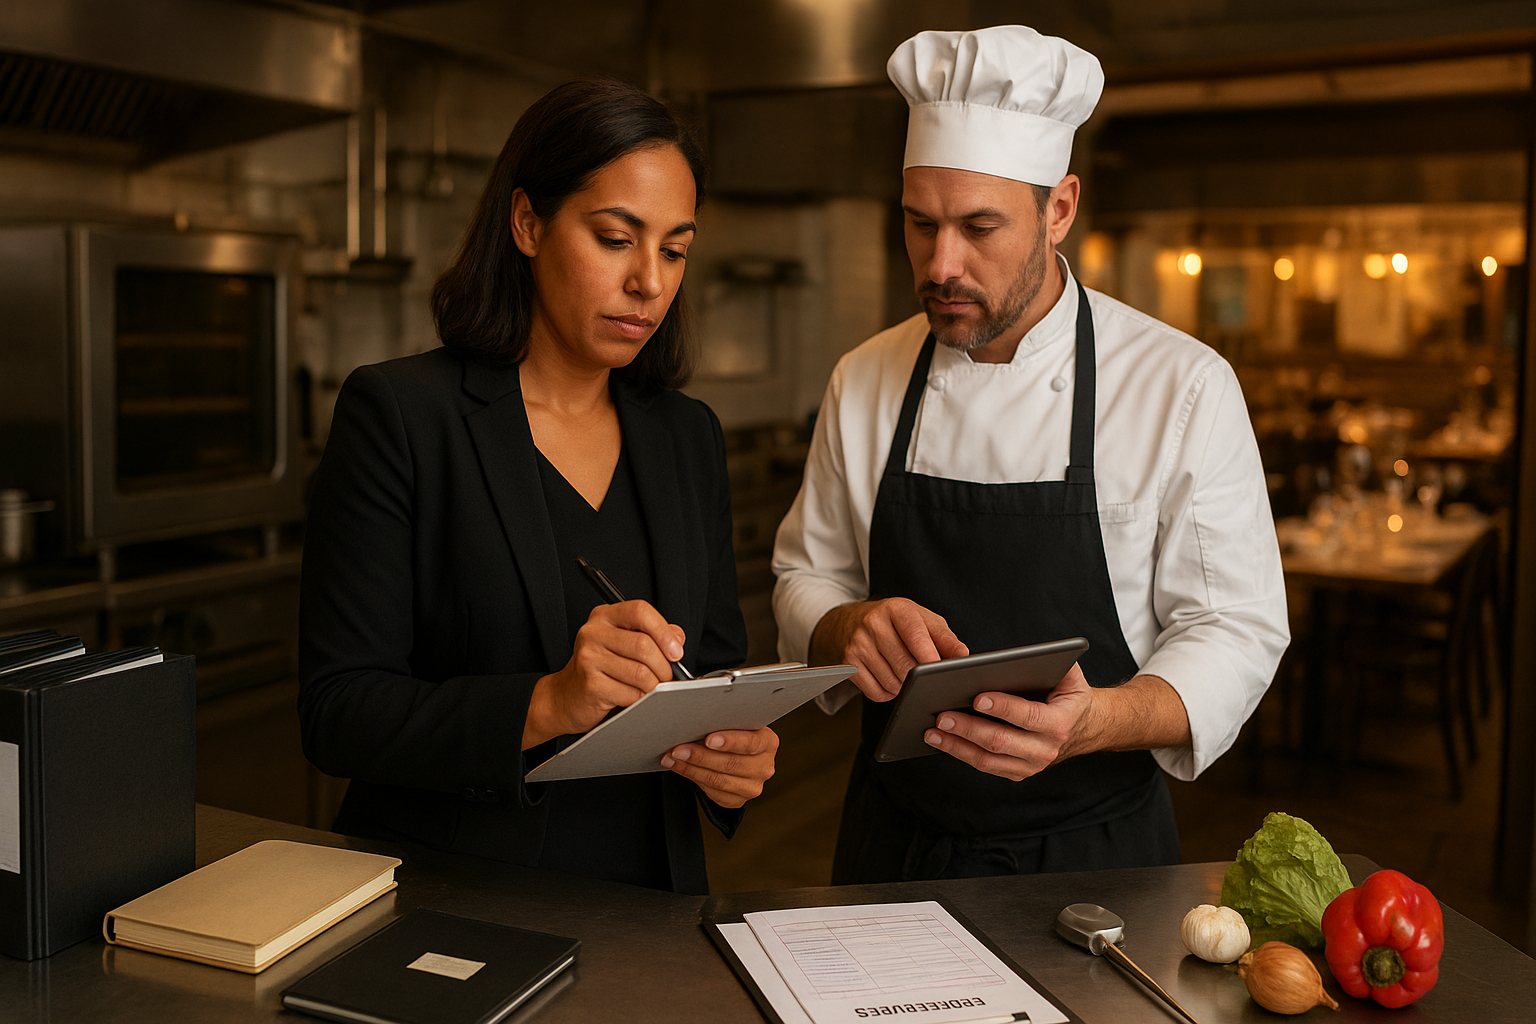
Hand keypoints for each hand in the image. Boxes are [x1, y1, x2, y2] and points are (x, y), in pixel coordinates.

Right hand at [523, 600, 684, 748]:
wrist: (565, 696)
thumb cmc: (601, 668)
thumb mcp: (624, 643)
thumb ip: (653, 635)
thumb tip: (677, 639)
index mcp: (604, 616)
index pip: (639, 611)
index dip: (663, 631)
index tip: (676, 651)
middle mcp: (593, 632)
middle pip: (643, 645)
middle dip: (664, 666)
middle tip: (667, 677)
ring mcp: (588, 658)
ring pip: (640, 672)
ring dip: (654, 685)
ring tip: (652, 688)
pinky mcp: (590, 684)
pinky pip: (630, 693)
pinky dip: (640, 699)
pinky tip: (634, 697)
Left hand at [661, 726, 777, 807]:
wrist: (738, 754)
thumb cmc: (735, 733)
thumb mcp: (736, 722)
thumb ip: (724, 721)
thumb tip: (698, 718)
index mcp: (768, 742)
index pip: (751, 743)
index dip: (729, 741)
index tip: (708, 739)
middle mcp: (764, 766)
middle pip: (730, 764)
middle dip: (700, 756)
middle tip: (679, 749)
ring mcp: (752, 786)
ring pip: (718, 780)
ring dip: (691, 768)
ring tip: (674, 758)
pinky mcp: (738, 800)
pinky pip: (713, 792)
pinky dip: (693, 779)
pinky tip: (681, 768)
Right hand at [812, 598, 967, 701]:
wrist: (849, 621)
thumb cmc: (893, 622)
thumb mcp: (921, 619)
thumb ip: (944, 637)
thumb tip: (962, 656)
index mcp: (896, 609)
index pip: (915, 636)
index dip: (930, 657)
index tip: (940, 672)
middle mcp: (873, 624)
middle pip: (904, 665)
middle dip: (919, 678)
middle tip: (924, 677)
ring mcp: (858, 644)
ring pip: (892, 683)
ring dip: (904, 687)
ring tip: (903, 673)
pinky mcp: (848, 664)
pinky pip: (876, 693)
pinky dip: (888, 693)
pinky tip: (888, 678)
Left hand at [922, 661, 1094, 780]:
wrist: (1078, 726)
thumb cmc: (1065, 694)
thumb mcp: (1069, 675)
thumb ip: (1055, 663)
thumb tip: (1033, 655)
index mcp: (1058, 723)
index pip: (1028, 717)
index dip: (1003, 708)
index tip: (977, 698)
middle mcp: (1045, 750)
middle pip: (1001, 742)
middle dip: (969, 728)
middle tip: (942, 715)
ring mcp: (1029, 765)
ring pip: (987, 759)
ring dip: (956, 746)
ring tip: (932, 731)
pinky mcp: (1015, 772)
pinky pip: (984, 765)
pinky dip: (959, 753)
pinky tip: (940, 740)